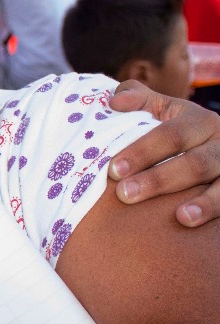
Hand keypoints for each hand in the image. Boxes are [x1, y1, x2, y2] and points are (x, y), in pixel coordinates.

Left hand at [108, 80, 219, 226]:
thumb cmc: (173, 129)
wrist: (208, 146)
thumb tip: (116, 102)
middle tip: (126, 194)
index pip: (171, 135)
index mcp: (199, 120)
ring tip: (182, 217)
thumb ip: (138, 99)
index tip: (114, 169)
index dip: (143, 152)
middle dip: (160, 180)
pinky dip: (218, 213)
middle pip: (195, 164)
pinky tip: (200, 224)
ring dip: (205, 203)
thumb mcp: (160, 109)